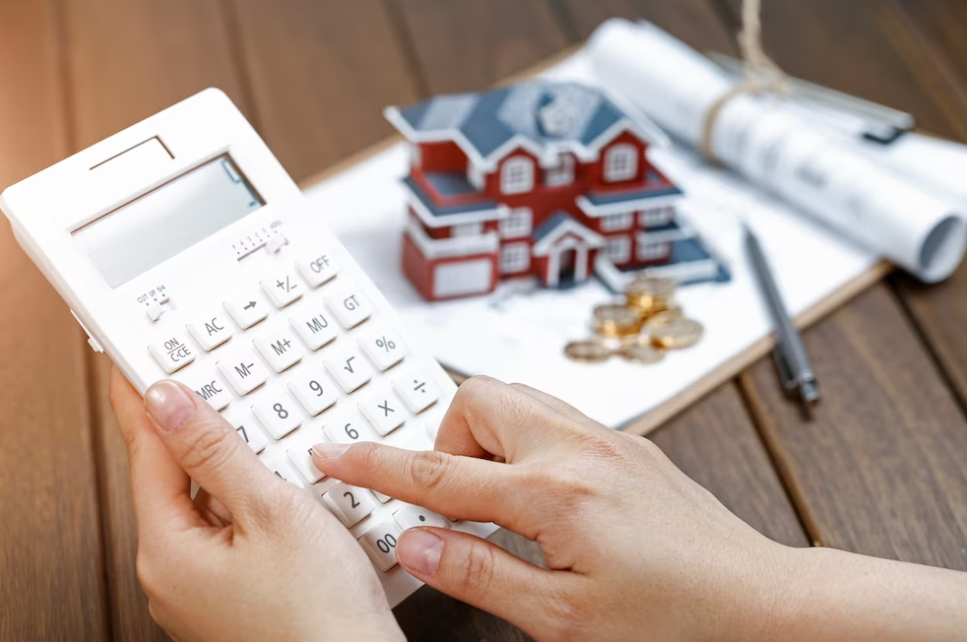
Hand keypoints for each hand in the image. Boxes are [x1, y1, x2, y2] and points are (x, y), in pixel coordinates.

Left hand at [110, 369, 403, 641]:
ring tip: (253, 429)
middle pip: (174, 480)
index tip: (141, 363)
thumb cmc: (318, 617)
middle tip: (203, 382)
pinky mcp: (238, 595)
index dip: (144, 400)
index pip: (145, 453)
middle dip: (191, 430)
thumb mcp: (271, 513)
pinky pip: (232, 533)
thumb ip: (216, 453)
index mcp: (168, 552)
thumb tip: (172, 404)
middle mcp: (175, 575)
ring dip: (229, 467)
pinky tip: (280, 487)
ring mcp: (205, 589)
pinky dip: (250, 502)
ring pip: (209, 506)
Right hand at [311, 376, 790, 640]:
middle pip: (476, 397)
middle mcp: (578, 448)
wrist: (761, 604)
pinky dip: (525, 443)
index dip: (373, 464)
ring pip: (516, 399)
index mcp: (554, 494)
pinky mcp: (626, 444)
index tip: (333, 453)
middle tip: (456, 501)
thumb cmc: (676, 621)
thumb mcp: (565, 621)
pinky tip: (542, 497)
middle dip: (445, 440)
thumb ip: (482, 575)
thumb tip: (418, 545)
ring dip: (487, 441)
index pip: (437, 472)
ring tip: (500, 504)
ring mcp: (606, 439)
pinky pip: (552, 417)